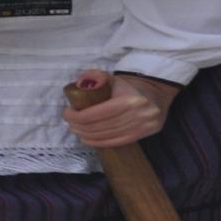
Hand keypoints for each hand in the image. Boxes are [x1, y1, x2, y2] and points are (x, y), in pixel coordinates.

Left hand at [63, 71, 178, 147]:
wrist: (154, 94)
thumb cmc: (128, 86)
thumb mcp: (113, 78)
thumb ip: (95, 78)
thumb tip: (79, 84)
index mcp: (130, 100)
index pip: (98, 113)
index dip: (78, 116)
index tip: (67, 113)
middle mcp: (138, 115)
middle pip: (101, 126)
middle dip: (80, 126)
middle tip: (69, 123)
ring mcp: (142, 128)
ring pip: (107, 136)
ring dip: (87, 135)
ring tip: (76, 130)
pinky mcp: (142, 135)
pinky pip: (116, 142)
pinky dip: (99, 142)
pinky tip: (87, 139)